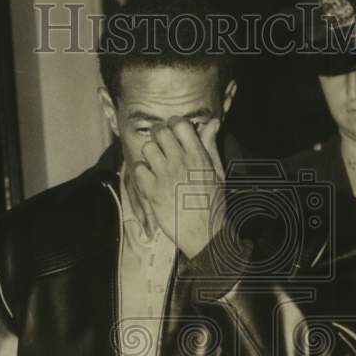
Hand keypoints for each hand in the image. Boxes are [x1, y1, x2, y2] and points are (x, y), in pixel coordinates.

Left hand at [134, 117, 224, 257]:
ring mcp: (164, 176)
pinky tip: (149, 178)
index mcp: (198, 156)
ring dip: (150, 153)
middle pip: (160, 132)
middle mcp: (180, 162)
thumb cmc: (213, 203)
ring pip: (147, 148)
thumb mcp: (217, 171)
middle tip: (162, 145)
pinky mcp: (152, 191)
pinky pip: (138, 169)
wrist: (204, 233)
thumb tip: (212, 122)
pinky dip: (142, 172)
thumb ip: (211, 145)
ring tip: (155, 162)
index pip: (180, 124)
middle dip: (159, 136)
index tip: (174, 132)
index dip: (174, 125)